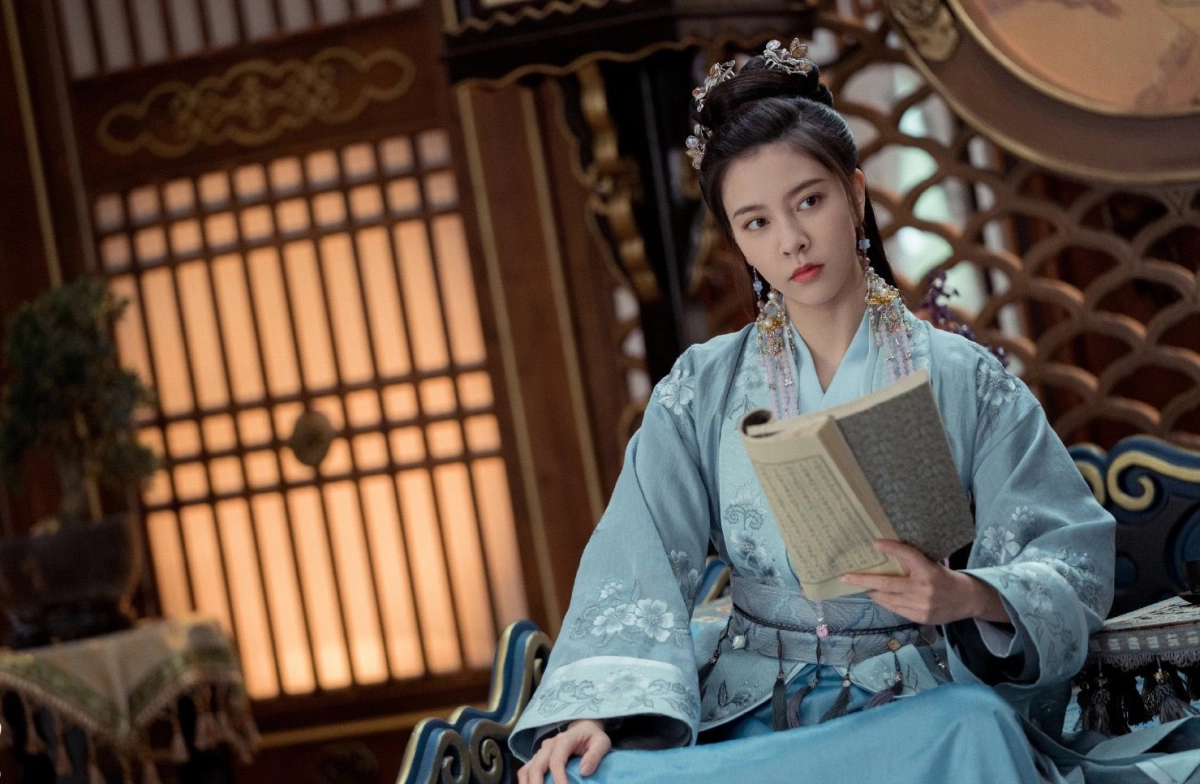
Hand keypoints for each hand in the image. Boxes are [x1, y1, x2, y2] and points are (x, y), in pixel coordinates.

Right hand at [518, 719, 611, 783]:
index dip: (558, 778)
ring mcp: (541, 752)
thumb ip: (595, 755)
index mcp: (564, 741)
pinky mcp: (538, 759)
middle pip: (537, 766)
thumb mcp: (601, 742)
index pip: (556, 760)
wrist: (583, 728)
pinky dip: (525, 782)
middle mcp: (548, 746)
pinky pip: (525, 770)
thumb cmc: (592, 737)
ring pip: (527, 769)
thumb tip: (584, 772)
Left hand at [840, 540, 1009, 624]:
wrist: (968, 600)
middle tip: (845, 577)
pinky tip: (877, 595)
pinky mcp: (919, 617)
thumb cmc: (946, 578)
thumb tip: (884, 553)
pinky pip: (895, 608)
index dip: (892, 548)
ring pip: (887, 598)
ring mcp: (920, 605)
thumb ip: (913, 563)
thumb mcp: (933, 565)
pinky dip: (884, 601)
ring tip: (861, 585)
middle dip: (863, 580)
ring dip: (872, 592)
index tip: (875, 542)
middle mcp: (923, 588)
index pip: (908, 555)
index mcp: (929, 570)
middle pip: (887, 583)